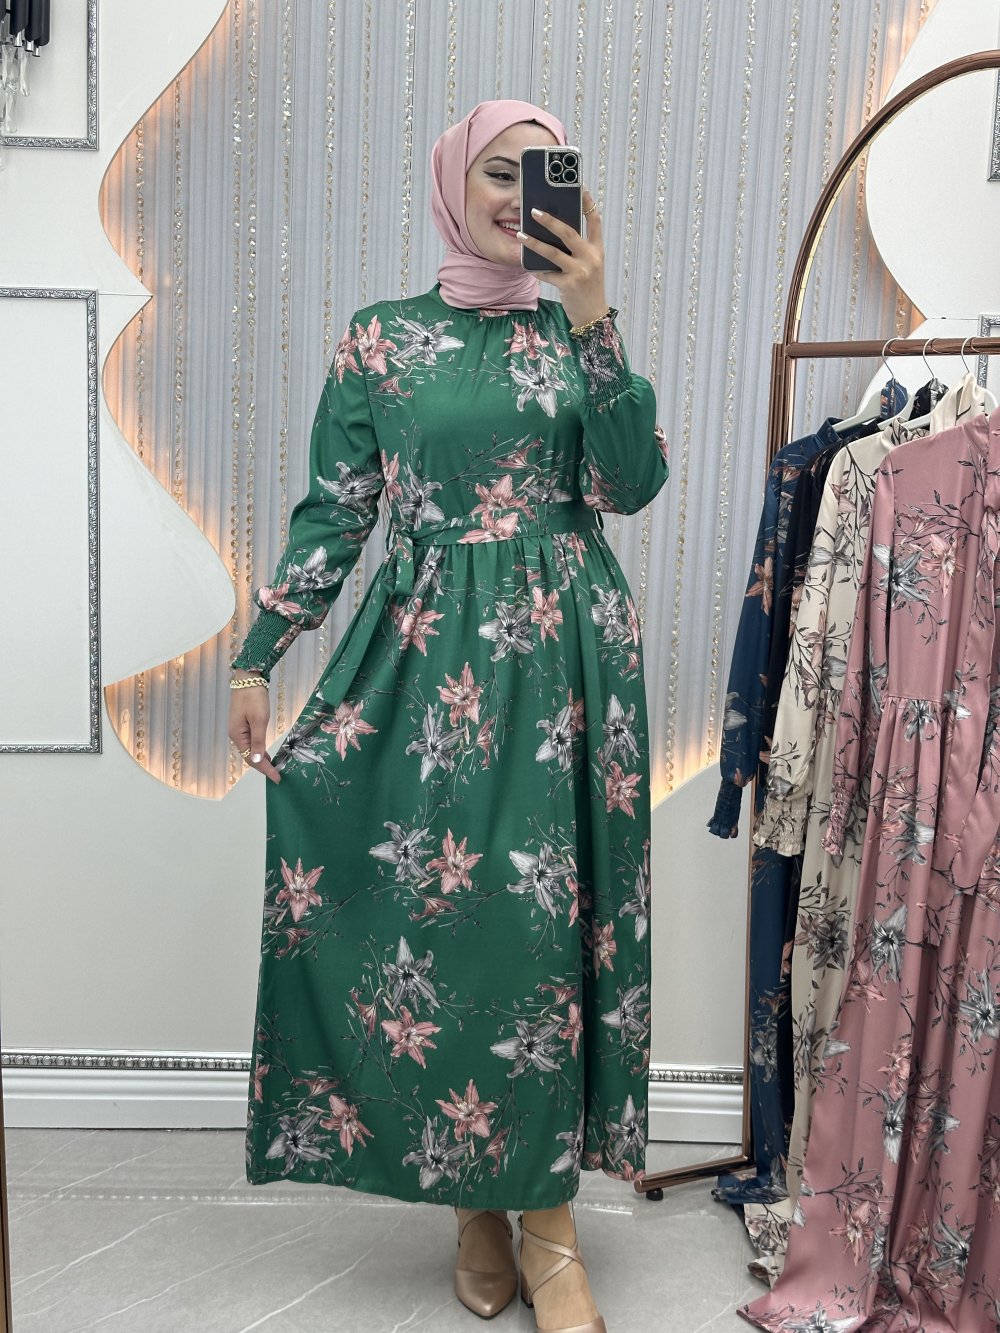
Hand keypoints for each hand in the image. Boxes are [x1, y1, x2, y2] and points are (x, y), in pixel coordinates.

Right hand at [228, 675, 280, 783]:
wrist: (248, 678)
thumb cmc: (254, 697)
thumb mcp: (259, 720)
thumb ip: (258, 741)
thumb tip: (257, 760)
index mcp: (237, 735)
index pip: (251, 759)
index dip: (265, 770)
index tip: (276, 778)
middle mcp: (236, 734)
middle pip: (249, 756)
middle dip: (263, 767)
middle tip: (277, 776)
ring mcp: (239, 729)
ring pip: (250, 750)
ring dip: (262, 759)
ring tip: (274, 769)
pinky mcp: (244, 724)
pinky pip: (252, 742)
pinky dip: (260, 749)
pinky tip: (267, 754)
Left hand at [517, 188, 607, 329]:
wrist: (593, 316)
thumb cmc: (588, 288)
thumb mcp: (590, 266)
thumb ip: (578, 250)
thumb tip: (553, 233)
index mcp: (597, 250)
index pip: (595, 221)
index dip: (587, 203)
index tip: (579, 188)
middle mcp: (591, 258)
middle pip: (569, 232)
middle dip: (550, 220)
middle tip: (534, 210)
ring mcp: (580, 271)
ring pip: (553, 252)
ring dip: (534, 242)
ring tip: (521, 234)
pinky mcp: (569, 285)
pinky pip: (547, 273)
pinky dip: (536, 269)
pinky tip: (527, 265)